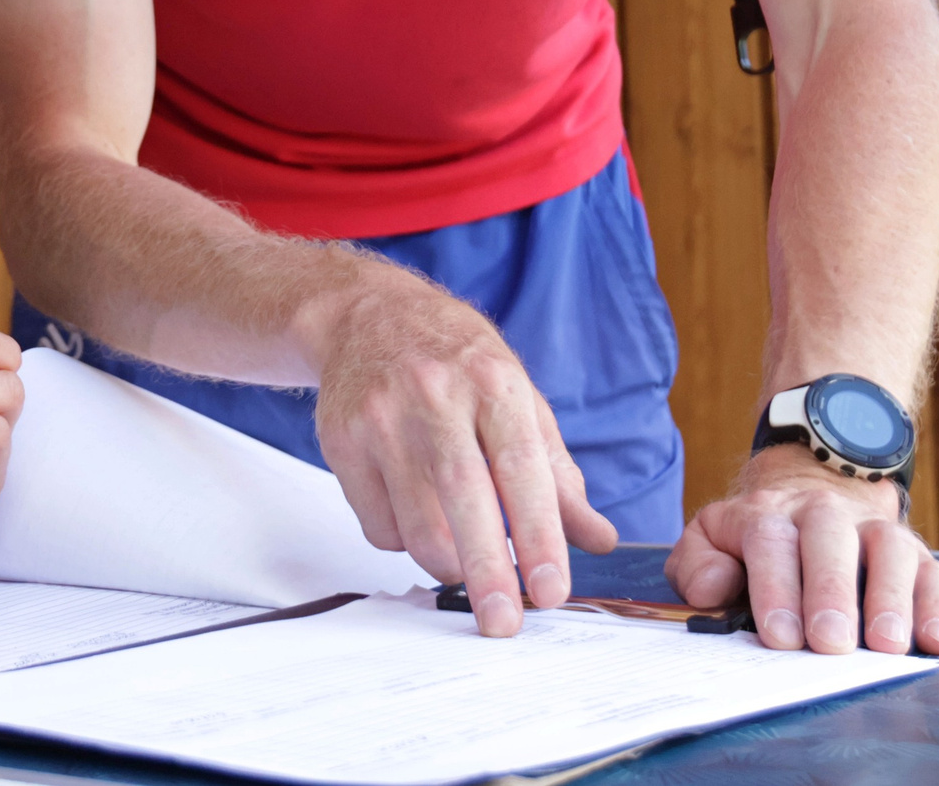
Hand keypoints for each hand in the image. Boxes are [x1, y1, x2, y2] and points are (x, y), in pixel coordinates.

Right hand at [309, 269, 616, 636]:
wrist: (365, 314)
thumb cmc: (455, 360)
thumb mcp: (519, 398)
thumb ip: (557, 473)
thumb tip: (596, 540)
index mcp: (493, 383)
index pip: (522, 469)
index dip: (539, 536)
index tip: (551, 590)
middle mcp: (435, 396)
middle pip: (463, 502)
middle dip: (488, 574)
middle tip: (503, 623)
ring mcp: (382, 418)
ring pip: (416, 526)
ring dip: (448, 564)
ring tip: (464, 560)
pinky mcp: (341, 440)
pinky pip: (378, 525)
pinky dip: (404, 542)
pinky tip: (416, 515)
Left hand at [666, 443, 938, 655]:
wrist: (810, 490)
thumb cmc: (756, 538)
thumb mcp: (710, 540)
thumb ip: (697, 565)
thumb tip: (715, 589)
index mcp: (769, 514)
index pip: (770, 543)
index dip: (775, 590)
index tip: (780, 636)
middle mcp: (825, 514)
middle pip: (830, 542)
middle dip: (830, 593)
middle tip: (831, 644)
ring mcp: (875, 530)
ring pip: (890, 550)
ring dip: (891, 599)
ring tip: (886, 645)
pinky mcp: (917, 553)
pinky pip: (935, 573)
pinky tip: (937, 640)